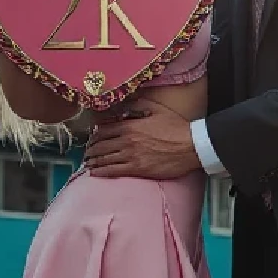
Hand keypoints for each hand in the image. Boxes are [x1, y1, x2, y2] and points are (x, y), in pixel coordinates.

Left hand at [84, 100, 201, 178]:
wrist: (191, 145)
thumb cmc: (176, 127)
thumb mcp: (156, 109)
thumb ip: (138, 105)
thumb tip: (126, 104)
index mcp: (130, 125)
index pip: (104, 130)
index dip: (94, 135)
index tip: (91, 139)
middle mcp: (127, 140)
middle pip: (101, 145)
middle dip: (91, 150)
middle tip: (86, 153)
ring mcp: (131, 156)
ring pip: (104, 159)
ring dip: (93, 161)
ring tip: (87, 163)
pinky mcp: (137, 169)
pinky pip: (113, 171)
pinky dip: (101, 172)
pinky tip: (94, 173)